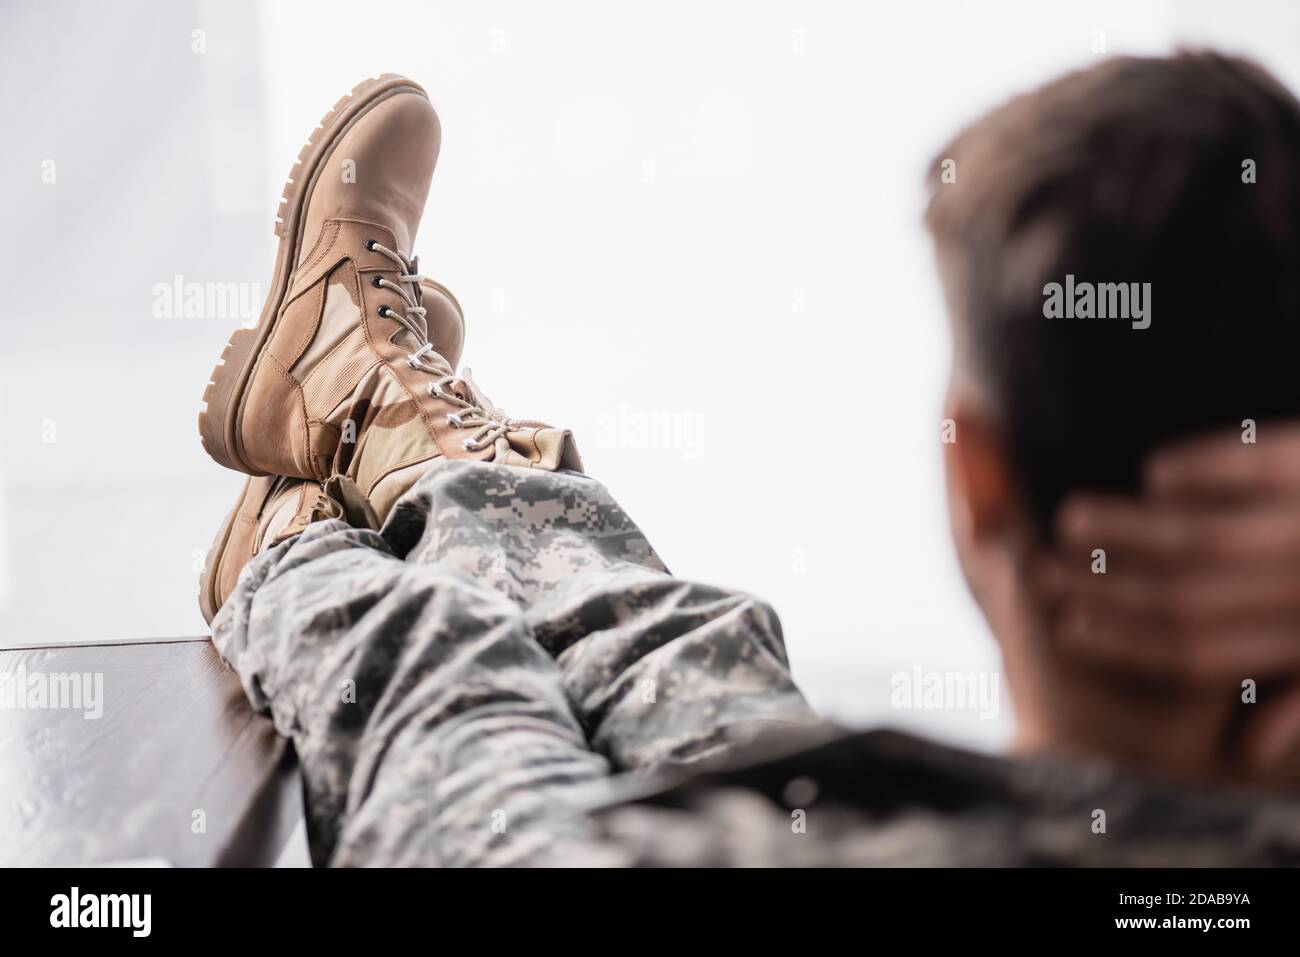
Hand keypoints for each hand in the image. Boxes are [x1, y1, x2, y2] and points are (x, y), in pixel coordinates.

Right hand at [1039, 423, 1299, 783]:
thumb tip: (1246, 750)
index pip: (1200, 653)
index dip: (1127, 642)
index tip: (1071, 626)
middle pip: (1184, 596)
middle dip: (1105, 587)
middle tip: (1043, 567)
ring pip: (1200, 534)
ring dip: (1127, 528)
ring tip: (1073, 517)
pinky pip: (1249, 461)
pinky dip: (1196, 467)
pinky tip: (1155, 470)